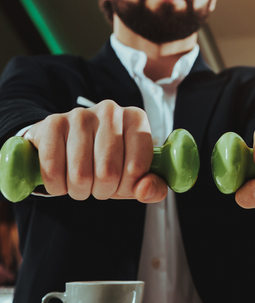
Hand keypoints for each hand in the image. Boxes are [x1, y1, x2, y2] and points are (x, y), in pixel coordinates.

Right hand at [24, 101, 166, 201]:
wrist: (67, 144)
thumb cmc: (108, 161)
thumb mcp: (135, 176)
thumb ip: (153, 187)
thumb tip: (144, 190)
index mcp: (136, 119)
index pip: (136, 168)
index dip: (127, 187)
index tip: (121, 185)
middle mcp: (110, 111)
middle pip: (108, 173)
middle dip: (103, 191)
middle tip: (99, 186)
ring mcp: (80, 114)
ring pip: (80, 175)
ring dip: (79, 191)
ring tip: (82, 183)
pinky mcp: (52, 123)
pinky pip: (53, 170)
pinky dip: (57, 186)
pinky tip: (62, 180)